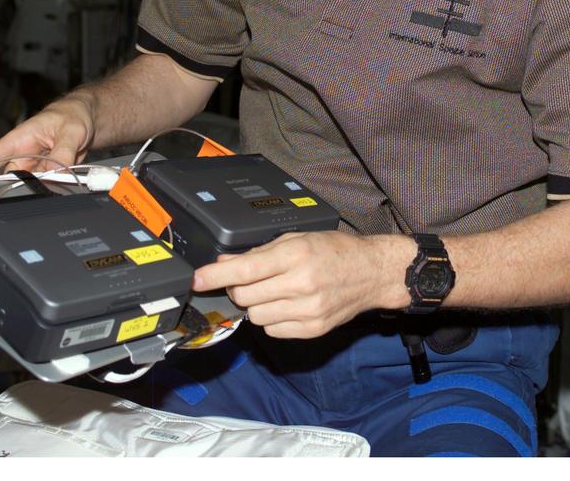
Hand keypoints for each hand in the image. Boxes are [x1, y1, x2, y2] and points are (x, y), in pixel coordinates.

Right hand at [0, 95, 95, 185]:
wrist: (88, 117)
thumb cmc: (73, 114)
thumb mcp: (71, 131)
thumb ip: (63, 153)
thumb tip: (56, 173)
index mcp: (19, 139)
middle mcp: (23, 153)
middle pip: (9, 177)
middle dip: (16, 189)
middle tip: (29, 195)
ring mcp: (35, 164)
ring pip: (30, 184)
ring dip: (40, 187)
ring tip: (57, 182)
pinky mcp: (47, 171)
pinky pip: (45, 184)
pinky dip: (53, 186)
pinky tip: (64, 183)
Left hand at [193, 231, 413, 338]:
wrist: (373, 273)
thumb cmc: (336, 251)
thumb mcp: (298, 239)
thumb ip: (261, 252)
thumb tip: (225, 263)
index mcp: (296, 255)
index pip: (244, 269)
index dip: (215, 275)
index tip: (197, 279)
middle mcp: (301, 284)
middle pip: (244, 296)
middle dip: (237, 288)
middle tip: (247, 280)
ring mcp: (307, 310)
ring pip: (256, 316)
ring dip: (255, 305)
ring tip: (272, 291)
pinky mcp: (313, 329)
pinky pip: (273, 330)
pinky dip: (272, 318)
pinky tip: (285, 305)